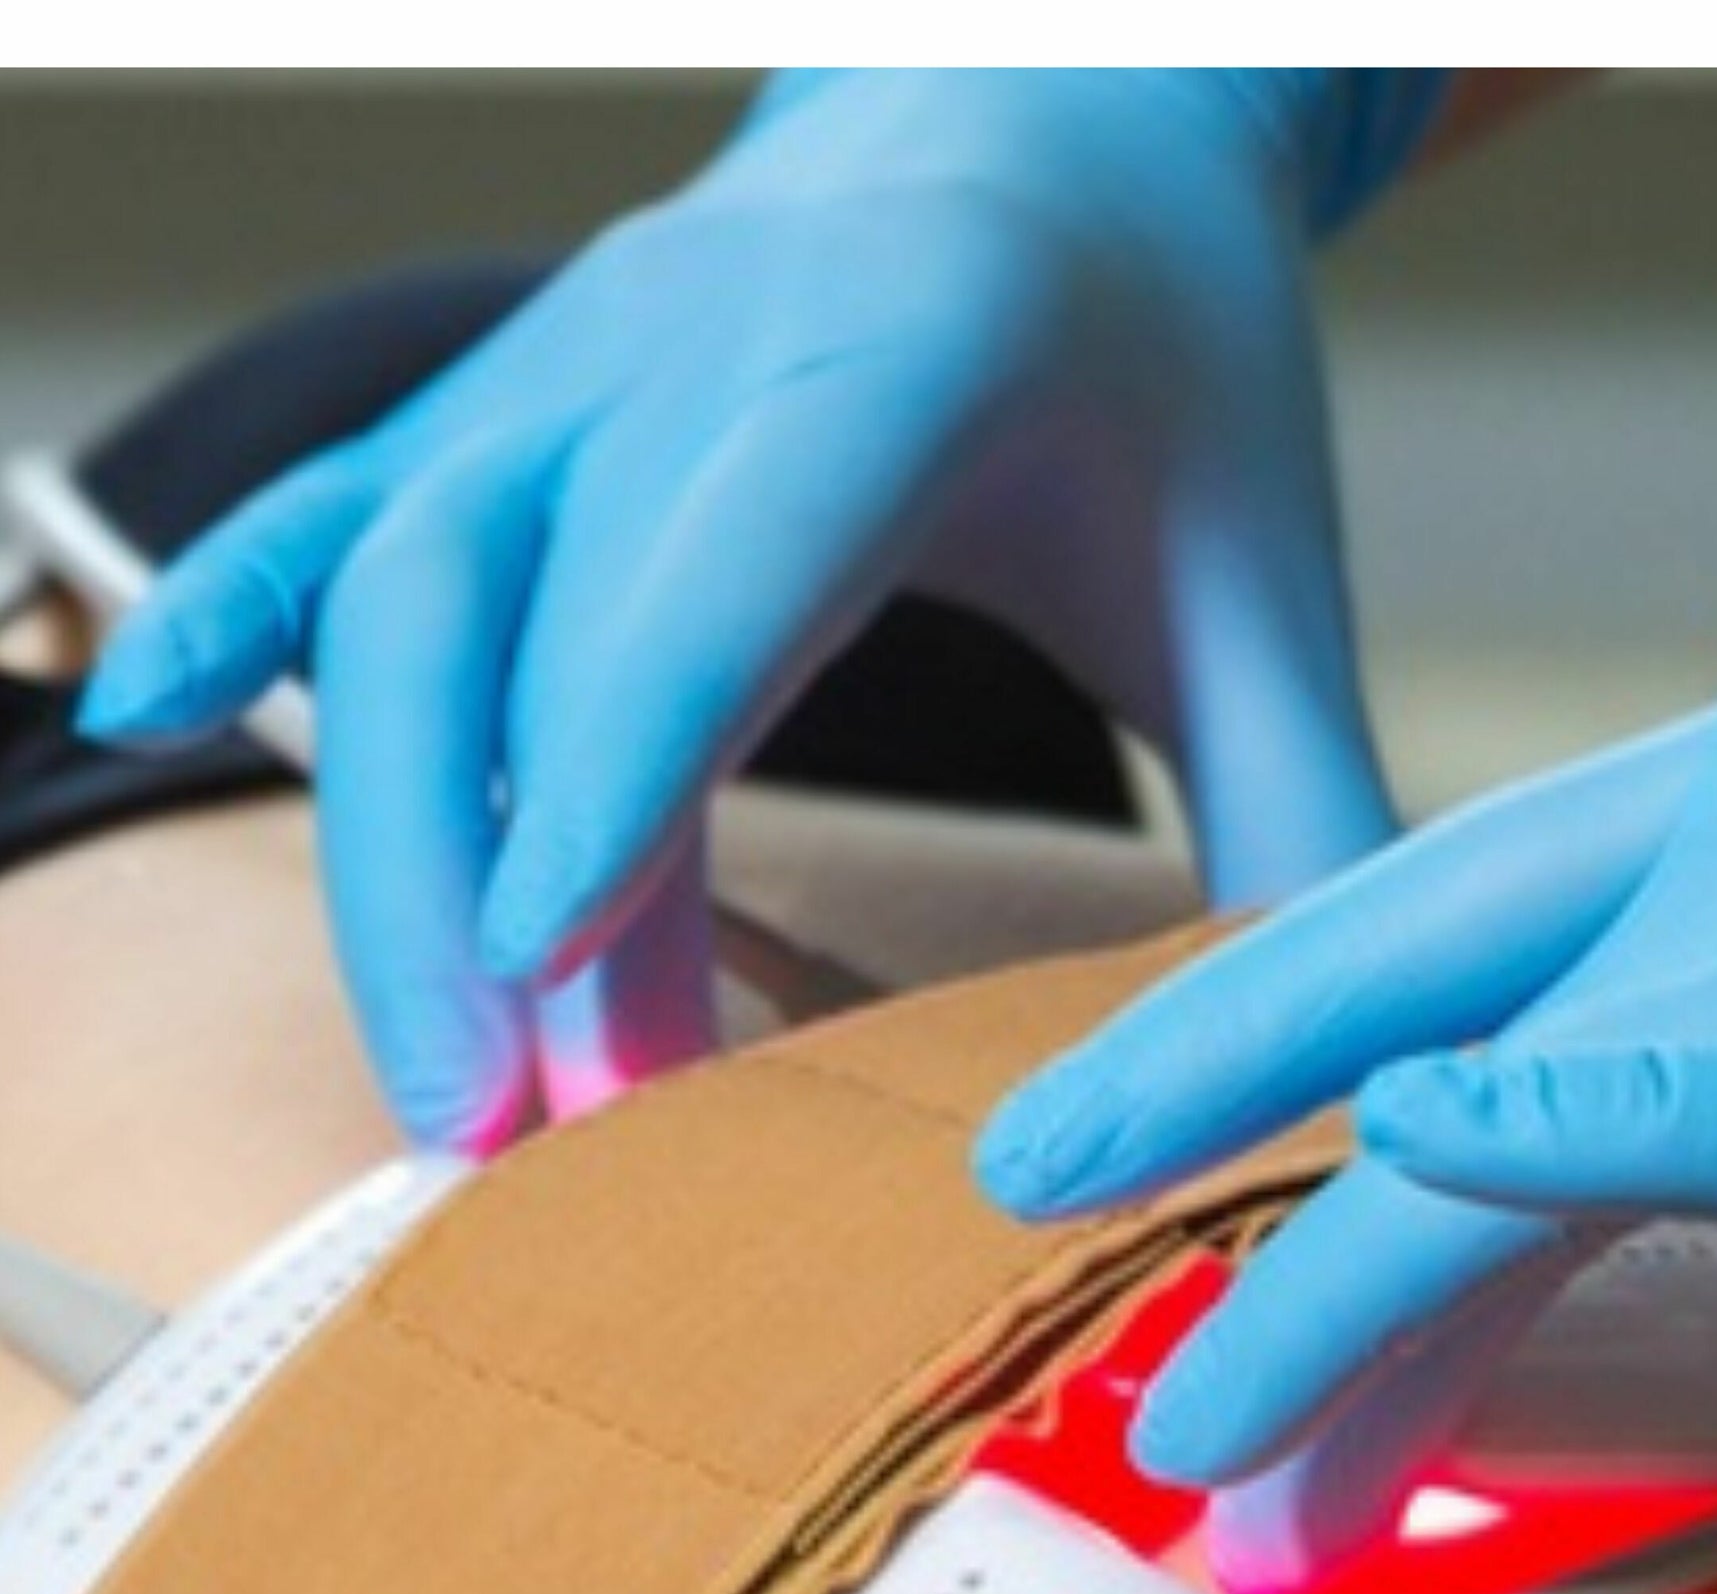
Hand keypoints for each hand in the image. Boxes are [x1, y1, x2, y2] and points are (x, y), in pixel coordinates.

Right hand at [77, 69, 1443, 1148]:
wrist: (1066, 108)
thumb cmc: (1178, 353)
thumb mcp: (1272, 566)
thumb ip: (1312, 805)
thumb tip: (1351, 1067)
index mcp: (906, 341)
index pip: (729, 561)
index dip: (627, 753)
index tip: (553, 960)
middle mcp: (686, 324)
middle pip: (506, 604)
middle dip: (482, 877)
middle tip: (514, 1134)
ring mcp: (564, 349)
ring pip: (392, 586)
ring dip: (385, 841)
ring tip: (449, 1087)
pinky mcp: (505, 393)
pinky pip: (333, 501)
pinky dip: (230, 613)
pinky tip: (138, 724)